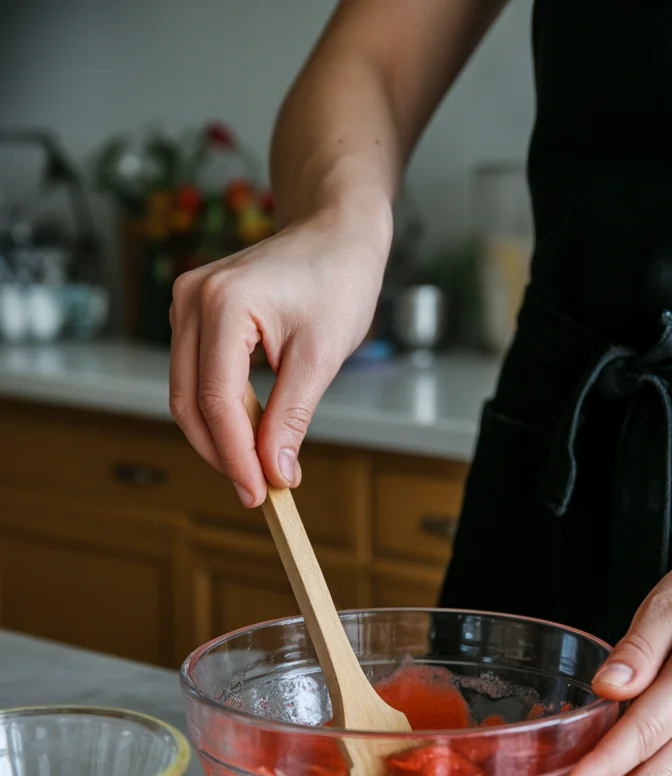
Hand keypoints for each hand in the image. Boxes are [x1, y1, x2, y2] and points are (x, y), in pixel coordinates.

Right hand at [169, 204, 390, 505]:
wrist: (334, 235)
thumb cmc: (336, 282)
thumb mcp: (321, 357)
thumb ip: (292, 416)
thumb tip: (274, 472)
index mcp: (224, 303)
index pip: (216, 398)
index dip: (235, 455)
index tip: (259, 494)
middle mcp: (192, 299)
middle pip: (187, 400)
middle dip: (221, 453)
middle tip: (256, 492)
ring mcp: (185, 303)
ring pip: (185, 392)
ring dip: (217, 435)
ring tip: (257, 466)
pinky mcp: (192, 313)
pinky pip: (194, 374)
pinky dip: (218, 410)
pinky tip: (249, 431)